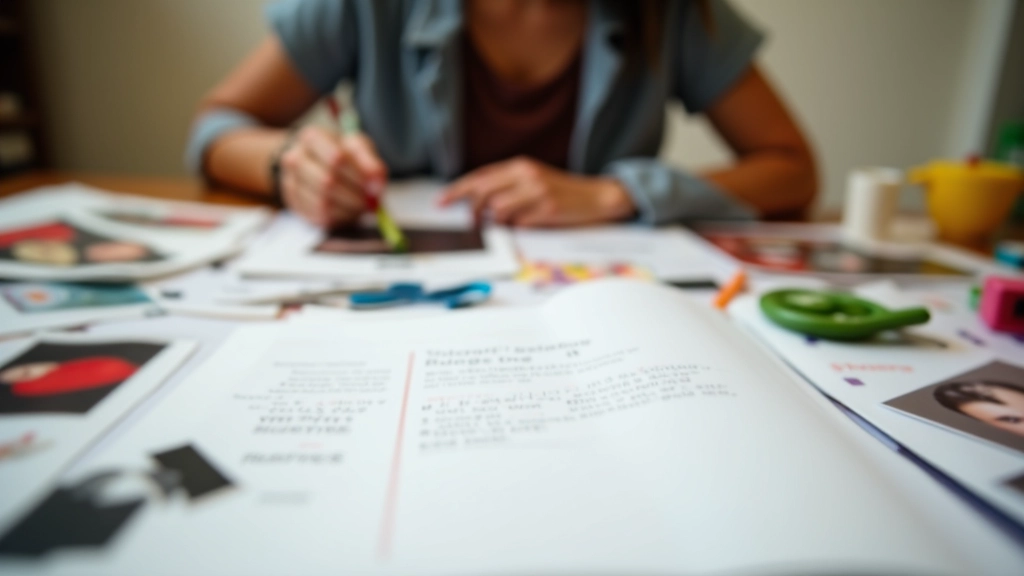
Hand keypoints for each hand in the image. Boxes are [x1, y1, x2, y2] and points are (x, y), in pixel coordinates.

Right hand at [278, 126, 386, 226]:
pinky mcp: (295, 203)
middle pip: (327, 182)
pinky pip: (319, 216)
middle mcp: (295, 157)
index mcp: (312, 137)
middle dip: (355, 196)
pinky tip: (349, 211)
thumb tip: (377, 185)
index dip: (359, 176)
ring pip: (322, 203)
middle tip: (372, 202)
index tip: (377, 187)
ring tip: (362, 206)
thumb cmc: (342, 152)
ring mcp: (290, 181)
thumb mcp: (359, 147)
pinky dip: (340, 217)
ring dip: (349, 209)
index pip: (336, 158)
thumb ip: (371, 163)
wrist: (318, 160)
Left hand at [439, 157, 634, 226]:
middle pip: (483, 192)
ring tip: (502, 225)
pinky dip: (516, 227)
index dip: (457, 190)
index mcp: (520, 166)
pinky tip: (526, 224)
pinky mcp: (548, 209)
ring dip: (494, 222)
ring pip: (498, 209)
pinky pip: (519, 222)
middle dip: (470, 211)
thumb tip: (479, 203)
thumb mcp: (533, 180)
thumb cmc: (561, 191)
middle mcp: (526, 175)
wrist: (597, 196)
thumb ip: (508, 186)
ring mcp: (537, 191)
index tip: (441, 202)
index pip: (480, 177)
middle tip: (470, 224)